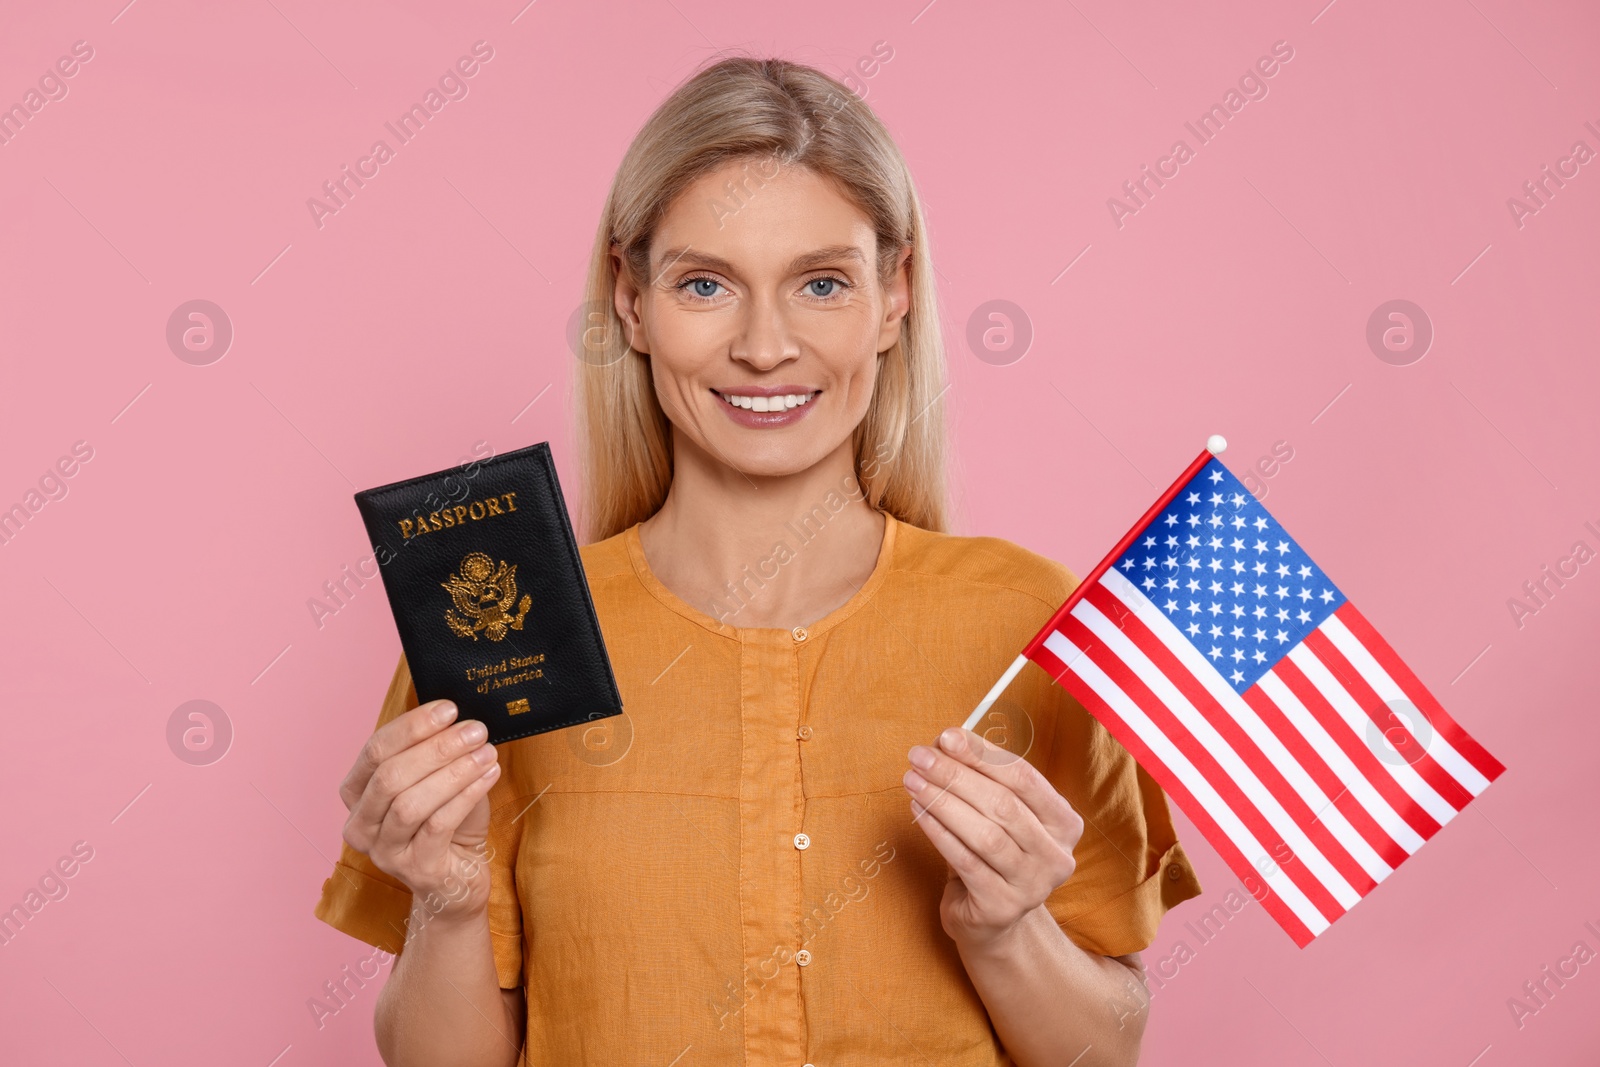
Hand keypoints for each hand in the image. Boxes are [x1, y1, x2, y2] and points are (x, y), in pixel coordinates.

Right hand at [339, 700, 500, 917]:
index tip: (448, 708)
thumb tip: (457, 717)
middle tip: (474, 730)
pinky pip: (437, 826)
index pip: (375, 751)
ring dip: (453, 772)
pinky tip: (489, 775)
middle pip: (389, 776)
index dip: (412, 726)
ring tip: (486, 752)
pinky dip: (465, 795)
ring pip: (410, 803)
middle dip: (435, 748)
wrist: (460, 877)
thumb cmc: (449, 822)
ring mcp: (384, 852)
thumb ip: (437, 752)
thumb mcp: (439, 780)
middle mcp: (361, 825)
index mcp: (358, 794)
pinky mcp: (415, 870)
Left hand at [904, 727, 1082, 950]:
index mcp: (1064, 823)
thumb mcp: (996, 815)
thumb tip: (944, 741)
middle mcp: (1056, 856)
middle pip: (1003, 804)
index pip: (1024, 778)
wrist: (993, 920)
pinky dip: (938, 832)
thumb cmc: (993, 855)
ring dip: (943, 802)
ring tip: (913, 781)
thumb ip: (980, 779)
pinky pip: (965, 861)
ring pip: (985, 834)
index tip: (947, 736)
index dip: (984, 755)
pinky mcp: (1002, 907)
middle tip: (920, 756)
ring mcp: (1033, 885)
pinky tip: (918, 812)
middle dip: (956, 775)